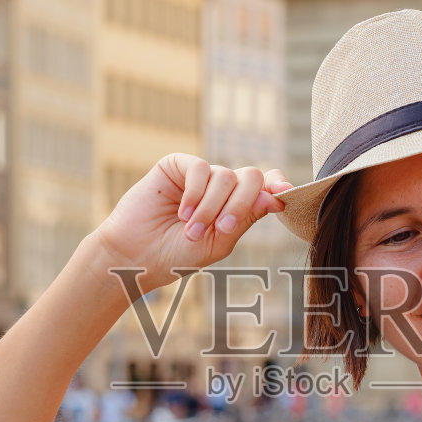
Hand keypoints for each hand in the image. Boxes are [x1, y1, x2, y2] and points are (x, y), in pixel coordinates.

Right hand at [94, 155, 292, 294]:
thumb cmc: (177, 256)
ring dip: (211, 208)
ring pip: (226, 176)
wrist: (136, 257)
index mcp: (236, 205)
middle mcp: (221, 187)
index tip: (284, 194)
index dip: (277, 185)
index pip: (265, 186)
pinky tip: (182, 213)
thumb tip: (274, 197)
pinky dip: (195, 193)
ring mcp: (200, 175)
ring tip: (190, 231)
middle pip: (252, 177)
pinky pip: (200, 168)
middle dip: (242, 203)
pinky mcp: (177, 165)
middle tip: (222, 228)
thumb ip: (246, 218)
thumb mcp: (219, 241)